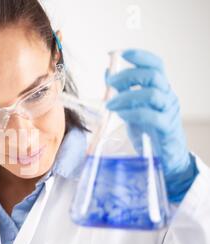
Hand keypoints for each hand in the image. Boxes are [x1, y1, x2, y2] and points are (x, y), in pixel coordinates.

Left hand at [106, 49, 197, 202]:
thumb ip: (122, 92)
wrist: (165, 157)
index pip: (156, 65)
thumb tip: (106, 73)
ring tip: (110, 104)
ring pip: (153, 94)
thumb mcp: (132, 107)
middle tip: (109, 84)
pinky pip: (151, 116)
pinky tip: (121, 116)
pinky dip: (133, 113)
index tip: (121, 54)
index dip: (140, 56)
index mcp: (159, 88)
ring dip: (126, 96)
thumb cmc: (148, 130)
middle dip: (128, 76)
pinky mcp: (167, 128)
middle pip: (153, 75)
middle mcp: (167, 96)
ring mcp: (169, 111)